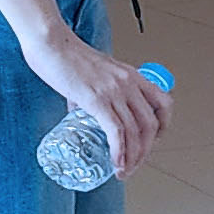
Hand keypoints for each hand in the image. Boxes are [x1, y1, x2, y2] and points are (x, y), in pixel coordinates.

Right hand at [23, 29, 169, 175]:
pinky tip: (116, 162)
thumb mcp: (92, 72)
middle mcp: (127, 83)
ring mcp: (113, 91)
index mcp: (131, 75)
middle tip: (134, 164)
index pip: (163, 103)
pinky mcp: (95, 99)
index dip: (163, 127)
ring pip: (135, 131)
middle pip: (150, 124)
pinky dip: (119, 151)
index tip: (152, 141)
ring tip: (124, 170)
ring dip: (133, 157)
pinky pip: (116, 131)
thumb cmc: (64, 53)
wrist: (49, 42)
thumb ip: (92, 91)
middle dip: (146, 151)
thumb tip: (80, 113)